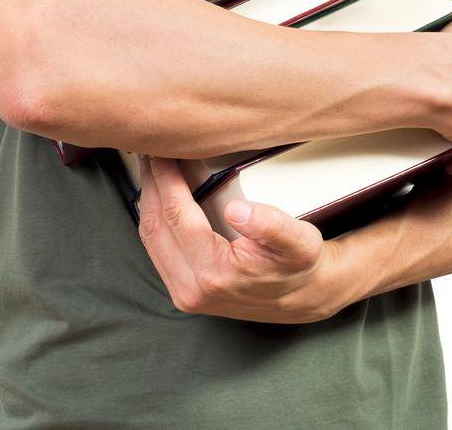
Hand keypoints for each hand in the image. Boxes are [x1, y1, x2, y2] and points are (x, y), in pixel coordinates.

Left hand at [136, 155, 348, 322]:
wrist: (302, 299)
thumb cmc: (299, 266)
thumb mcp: (300, 241)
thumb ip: (271, 225)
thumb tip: (236, 209)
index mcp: (214, 272)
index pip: (176, 215)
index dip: (166, 179)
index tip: (162, 153)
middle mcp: (191, 288)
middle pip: (155, 226)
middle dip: (150, 185)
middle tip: (151, 153)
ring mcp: (184, 293)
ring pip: (150, 239)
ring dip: (148, 202)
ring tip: (153, 171)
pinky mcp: (183, 293)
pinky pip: (157, 250)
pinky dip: (156, 220)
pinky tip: (161, 200)